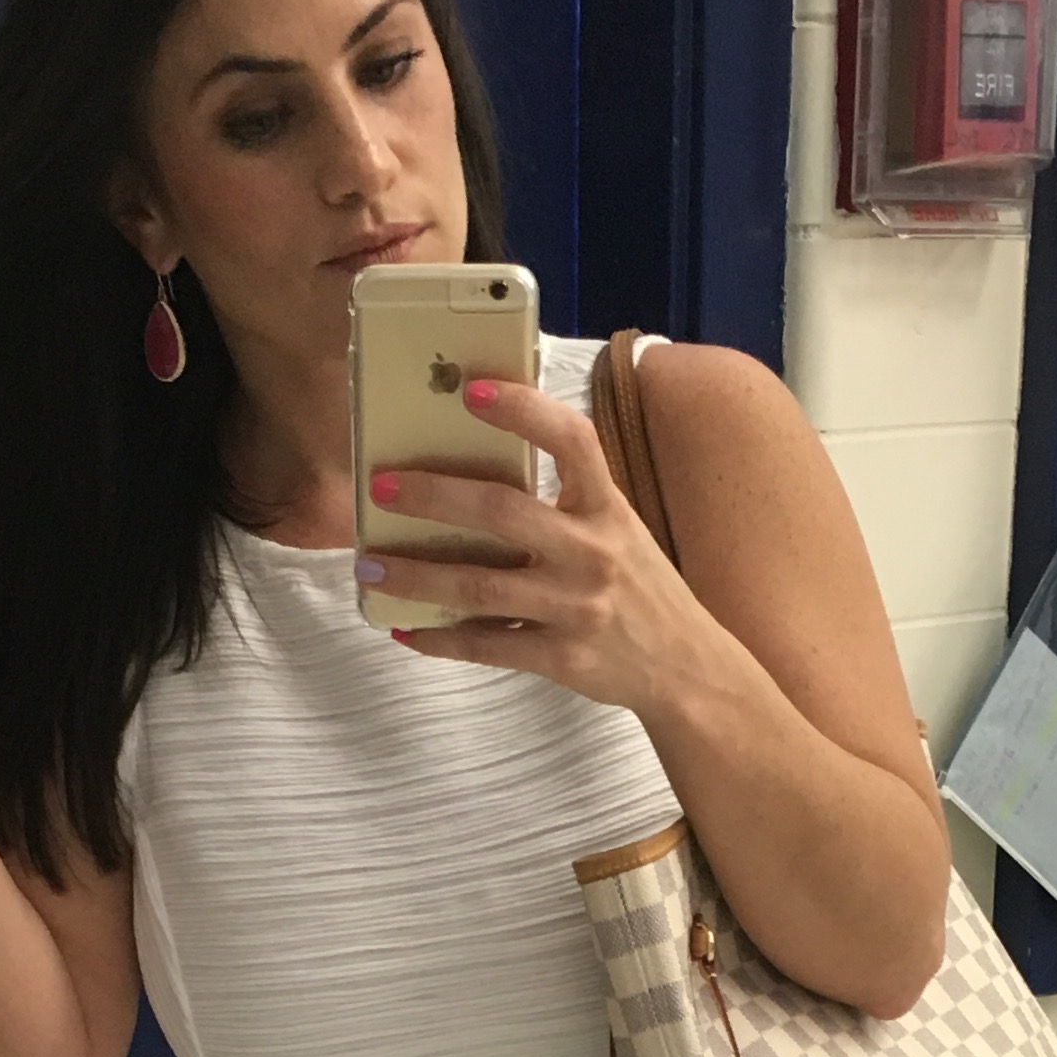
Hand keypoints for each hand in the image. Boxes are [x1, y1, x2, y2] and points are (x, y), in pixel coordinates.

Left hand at [355, 378, 731, 715]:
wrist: (685, 666)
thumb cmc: (638, 586)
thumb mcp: (617, 529)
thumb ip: (566, 500)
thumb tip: (479, 468)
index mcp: (607, 509)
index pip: (571, 442)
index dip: (523, 410)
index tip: (471, 389)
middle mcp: (593, 553)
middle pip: (503, 514)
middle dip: (435, 496)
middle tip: (382, 485)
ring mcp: (575, 609)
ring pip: (480, 587)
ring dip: (416, 574)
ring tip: (370, 564)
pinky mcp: (561, 658)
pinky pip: (488, 646)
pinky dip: (440, 639)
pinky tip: (405, 629)